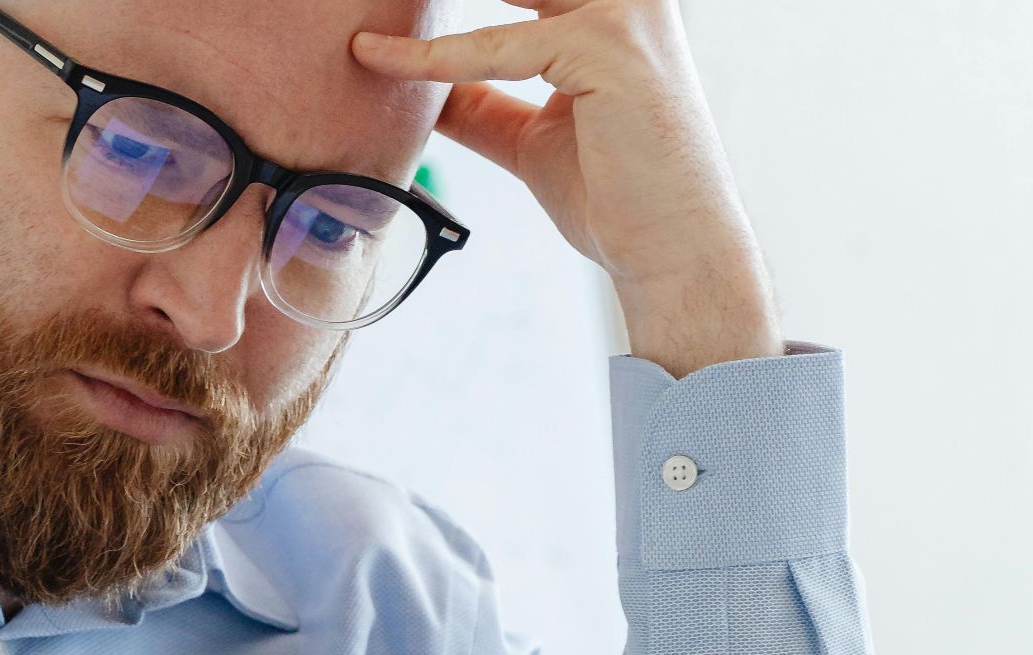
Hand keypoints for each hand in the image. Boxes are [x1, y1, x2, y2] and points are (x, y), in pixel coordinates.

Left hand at [352, 0, 782, 374]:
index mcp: (610, 9)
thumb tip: (412, 85)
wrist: (670, 252)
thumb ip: (480, 104)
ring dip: (432, 4)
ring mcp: (622, 12)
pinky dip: (430, 58)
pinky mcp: (605, 46)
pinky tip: (376, 58)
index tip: (388, 4)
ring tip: (363, 12)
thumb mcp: (528, 137)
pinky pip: (493, 45)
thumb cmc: (614, 196)